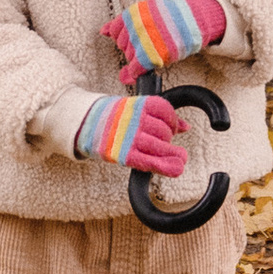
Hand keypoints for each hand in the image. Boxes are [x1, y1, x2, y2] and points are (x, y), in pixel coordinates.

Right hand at [75, 91, 189, 176]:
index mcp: (138, 104)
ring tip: (180, 160)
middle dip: (169, 139)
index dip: (173, 121)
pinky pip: (149, 161)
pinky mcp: (123, 155)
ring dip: (173, 154)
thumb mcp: (136, 108)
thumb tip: (186, 127)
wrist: (85, 123)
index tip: (172, 128)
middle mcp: (134, 119)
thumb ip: (161, 116)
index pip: (165, 110)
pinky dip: (164, 167)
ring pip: (160, 146)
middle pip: (164, 130)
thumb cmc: (116, 117)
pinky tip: (175, 169)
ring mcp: (129, 137)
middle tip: (168, 146)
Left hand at [104, 0, 227, 74]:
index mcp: (132, 12)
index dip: (125, 37)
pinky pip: (135, 68)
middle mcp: (135, 25)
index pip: (115, 30)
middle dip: (132, 47)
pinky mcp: (150, 55)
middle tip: (148, 44)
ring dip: (137, 58)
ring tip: (152, 50)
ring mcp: (142, 40)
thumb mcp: (145, 12)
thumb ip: (123, 23)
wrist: (192, 21)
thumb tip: (103, 31)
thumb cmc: (170, 17)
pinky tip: (145, 67)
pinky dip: (137, 71)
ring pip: (128, 56)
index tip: (134, 38)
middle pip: (121, 44)